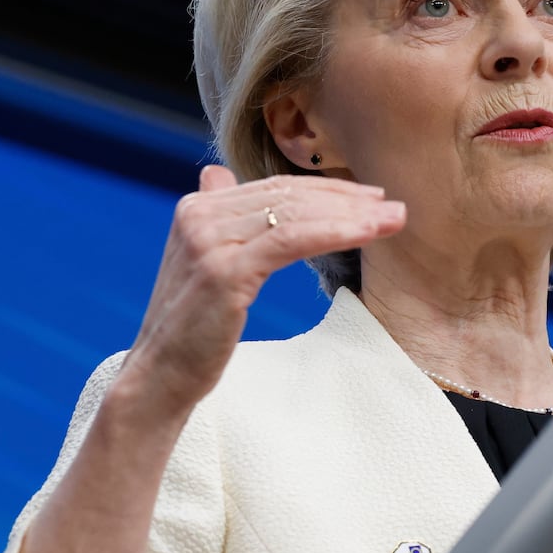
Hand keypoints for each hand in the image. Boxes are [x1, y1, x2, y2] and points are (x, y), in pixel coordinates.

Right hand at [118, 165, 405, 416]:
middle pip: (288, 196)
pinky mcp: (224, 270)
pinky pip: (291, 241)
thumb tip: (218, 175)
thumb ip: (217, 219)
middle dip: (347, 199)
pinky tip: (367, 235)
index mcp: (197, 209)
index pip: (274, 189)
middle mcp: (199, 215)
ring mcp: (209, 240)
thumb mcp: (203, 264)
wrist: (159, 377)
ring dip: (351, 215)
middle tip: (393, 207)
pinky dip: (334, 233)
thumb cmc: (192, 330)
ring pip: (295, 214)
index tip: (369, 199)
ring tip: (394, 220)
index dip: (326, 190)